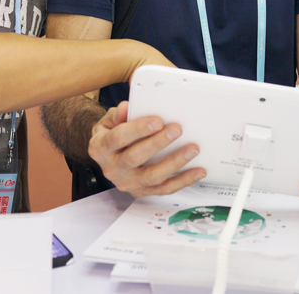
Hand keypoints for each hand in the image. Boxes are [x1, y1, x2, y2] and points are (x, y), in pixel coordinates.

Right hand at [88, 101, 204, 195]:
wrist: (107, 155)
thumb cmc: (111, 133)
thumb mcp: (108, 121)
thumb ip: (117, 115)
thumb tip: (126, 108)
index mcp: (101, 148)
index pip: (118, 138)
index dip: (137, 129)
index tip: (157, 121)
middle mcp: (112, 168)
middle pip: (135, 158)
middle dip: (158, 143)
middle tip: (176, 130)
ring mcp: (127, 183)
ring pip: (152, 176)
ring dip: (174, 163)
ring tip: (192, 149)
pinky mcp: (142, 191)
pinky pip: (164, 189)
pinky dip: (183, 181)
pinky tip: (197, 171)